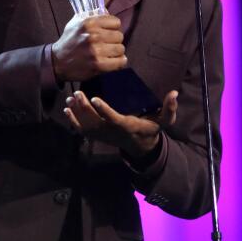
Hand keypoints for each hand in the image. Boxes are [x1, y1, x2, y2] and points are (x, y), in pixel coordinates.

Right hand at [52, 14, 127, 82]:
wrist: (58, 61)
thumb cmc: (69, 40)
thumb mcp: (76, 22)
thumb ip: (91, 15)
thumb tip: (107, 11)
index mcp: (89, 22)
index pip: (116, 22)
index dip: (113, 28)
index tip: (108, 32)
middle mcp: (94, 35)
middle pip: (119, 36)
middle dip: (114, 40)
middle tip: (107, 44)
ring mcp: (96, 51)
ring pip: (121, 49)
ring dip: (116, 52)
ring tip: (108, 53)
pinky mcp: (99, 65)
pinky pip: (120, 62)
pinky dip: (118, 62)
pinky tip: (112, 61)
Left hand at [63, 90, 178, 157]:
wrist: (140, 147)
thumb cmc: (151, 129)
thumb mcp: (164, 121)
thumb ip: (169, 108)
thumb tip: (175, 93)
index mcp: (127, 126)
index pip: (113, 118)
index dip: (104, 109)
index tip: (95, 98)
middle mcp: (113, 132)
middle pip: (95, 121)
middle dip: (84, 108)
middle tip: (77, 93)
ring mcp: (104, 135)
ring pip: (86, 126)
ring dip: (76, 113)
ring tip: (71, 98)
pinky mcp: (98, 136)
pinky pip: (82, 131)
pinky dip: (73, 121)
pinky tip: (66, 109)